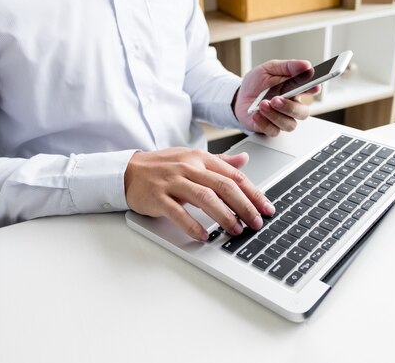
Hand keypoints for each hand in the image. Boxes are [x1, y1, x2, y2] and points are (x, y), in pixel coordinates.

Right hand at [124, 148, 275, 240]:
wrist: (127, 171)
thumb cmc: (162, 167)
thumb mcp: (192, 158)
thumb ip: (219, 161)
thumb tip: (244, 160)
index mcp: (200, 158)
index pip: (234, 176)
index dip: (253, 193)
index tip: (267, 209)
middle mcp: (188, 168)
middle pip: (224, 186)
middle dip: (244, 206)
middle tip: (256, 223)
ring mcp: (172, 182)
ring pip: (205, 197)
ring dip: (224, 216)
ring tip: (236, 230)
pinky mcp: (158, 197)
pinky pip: (178, 212)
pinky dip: (193, 225)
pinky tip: (204, 236)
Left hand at [233, 59, 319, 136]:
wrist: (239, 96)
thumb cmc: (256, 83)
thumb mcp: (269, 69)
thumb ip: (288, 67)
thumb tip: (305, 65)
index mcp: (295, 90)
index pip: (311, 90)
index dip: (314, 89)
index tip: (313, 86)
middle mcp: (291, 106)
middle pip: (303, 112)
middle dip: (290, 107)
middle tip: (276, 99)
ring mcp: (282, 119)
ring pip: (289, 124)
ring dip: (275, 115)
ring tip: (263, 105)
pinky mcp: (270, 128)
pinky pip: (273, 131)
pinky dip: (264, 123)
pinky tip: (256, 114)